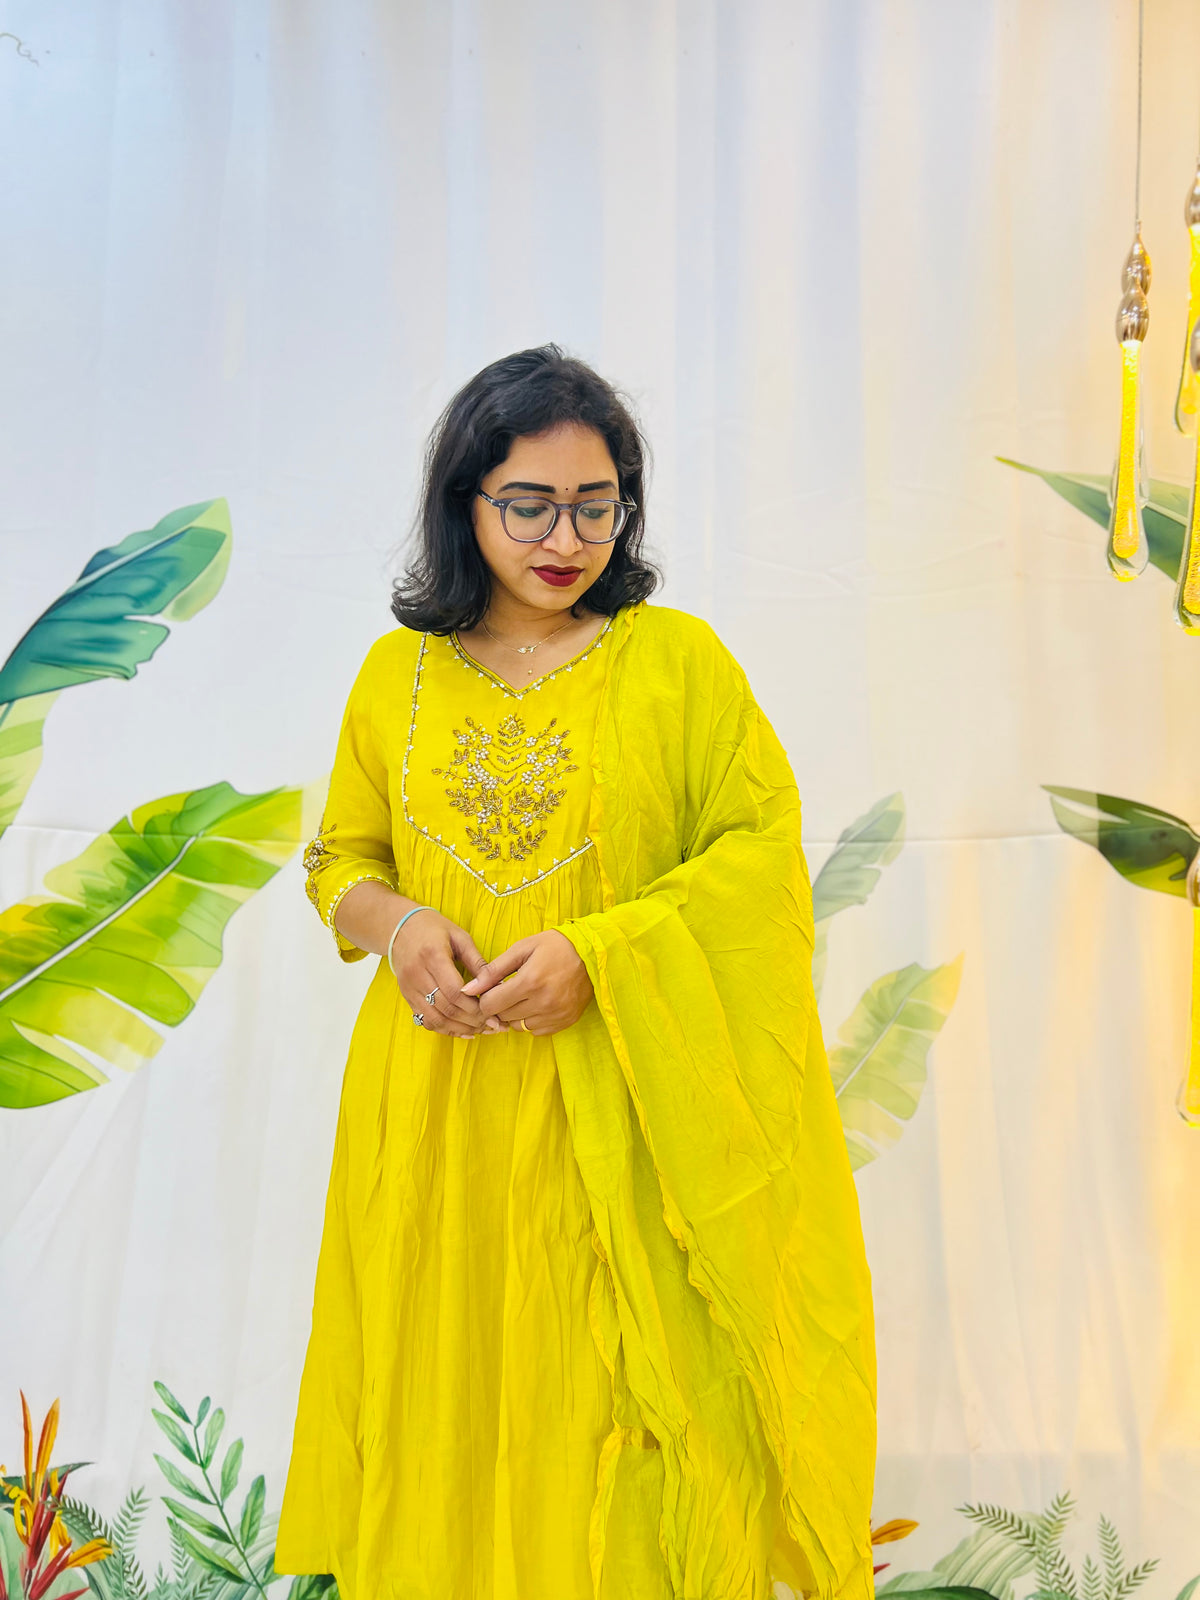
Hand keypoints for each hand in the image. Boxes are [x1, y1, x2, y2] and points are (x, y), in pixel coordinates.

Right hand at [391, 909, 506, 1039]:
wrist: (400, 928)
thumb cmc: (434, 928)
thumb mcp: (460, 937)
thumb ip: (477, 962)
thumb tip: (498, 984)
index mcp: (432, 955)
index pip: (454, 991)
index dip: (474, 1006)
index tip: (494, 1012)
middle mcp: (417, 974)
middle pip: (446, 1008)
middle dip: (472, 1021)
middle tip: (494, 1026)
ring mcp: (409, 988)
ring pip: (435, 1019)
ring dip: (461, 1029)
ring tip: (482, 1030)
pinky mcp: (407, 997)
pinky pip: (425, 1020)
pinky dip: (446, 1030)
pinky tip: (464, 1031)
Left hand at [460, 930, 594, 1035]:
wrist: (593, 953)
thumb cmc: (554, 946)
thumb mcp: (522, 949)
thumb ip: (493, 970)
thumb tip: (468, 989)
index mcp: (530, 982)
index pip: (490, 1005)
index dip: (486, 997)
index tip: (492, 988)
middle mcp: (543, 1003)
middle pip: (502, 1018)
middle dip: (499, 1005)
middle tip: (508, 989)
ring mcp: (555, 1015)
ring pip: (517, 1027)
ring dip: (515, 1014)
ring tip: (524, 995)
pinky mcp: (564, 1022)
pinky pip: (535, 1031)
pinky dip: (530, 1020)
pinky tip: (537, 1003)